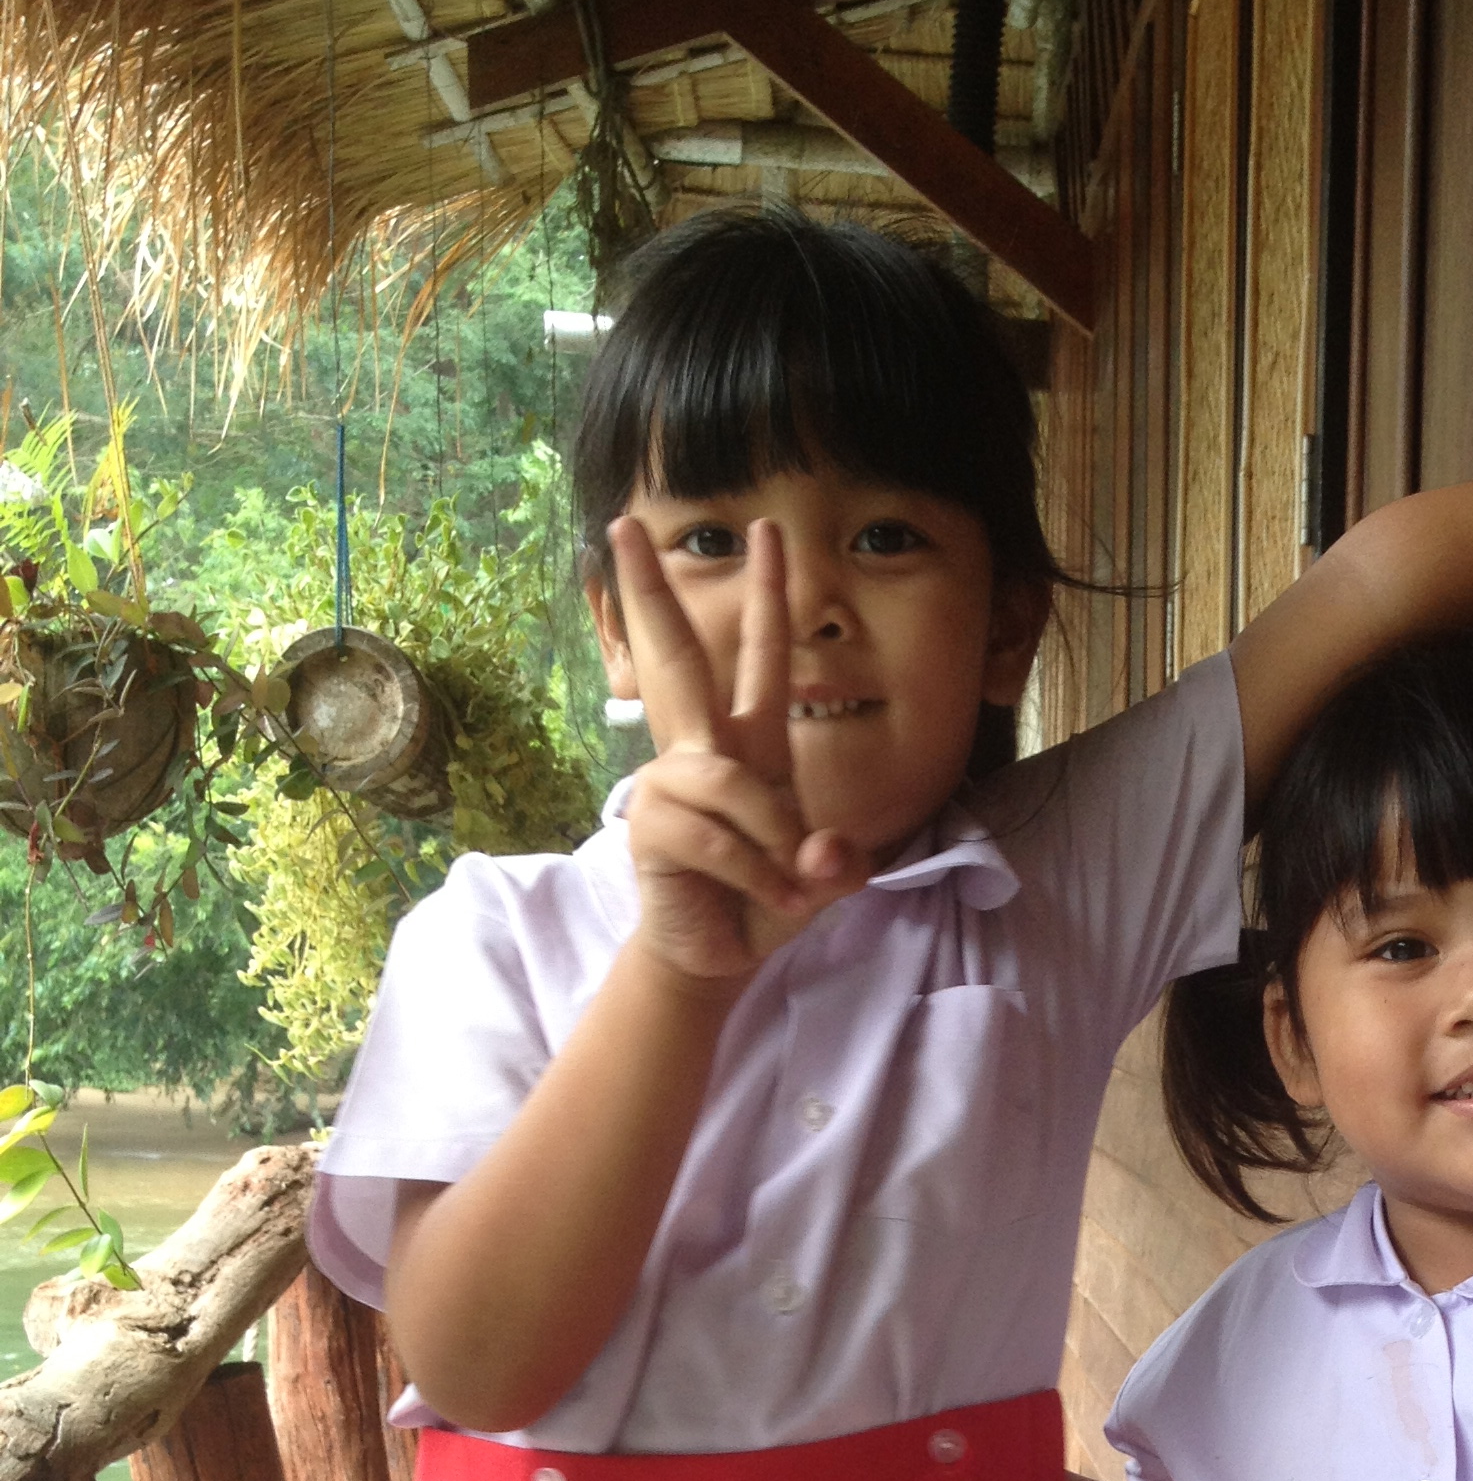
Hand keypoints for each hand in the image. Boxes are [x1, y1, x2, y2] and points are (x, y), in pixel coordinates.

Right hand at [606, 514, 873, 983]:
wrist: (720, 956)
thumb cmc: (765, 902)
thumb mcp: (821, 881)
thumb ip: (839, 865)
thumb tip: (826, 854)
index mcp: (750, 745)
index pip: (759, 658)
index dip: (765, 597)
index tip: (766, 531)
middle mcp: (703, 752)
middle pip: (675, 658)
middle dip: (652, 593)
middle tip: (624, 523)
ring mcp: (670, 785)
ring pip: (728, 781)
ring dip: (771, 841)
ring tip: (788, 885)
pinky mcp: (651, 826)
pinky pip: (719, 837)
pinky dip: (755, 873)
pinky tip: (766, 897)